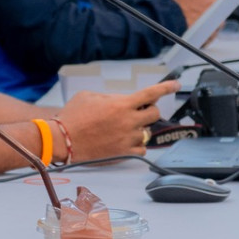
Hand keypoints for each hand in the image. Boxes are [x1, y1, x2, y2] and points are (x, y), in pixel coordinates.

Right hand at [59, 82, 176, 158]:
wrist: (62, 139)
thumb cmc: (72, 116)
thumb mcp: (89, 96)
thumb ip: (110, 97)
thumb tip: (121, 101)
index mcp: (121, 104)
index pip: (152, 93)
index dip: (166, 87)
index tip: (176, 85)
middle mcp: (129, 121)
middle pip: (154, 114)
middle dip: (149, 110)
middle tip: (139, 111)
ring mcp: (128, 138)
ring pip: (148, 132)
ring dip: (140, 128)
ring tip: (124, 128)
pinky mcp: (124, 153)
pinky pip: (141, 149)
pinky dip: (137, 144)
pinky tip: (126, 141)